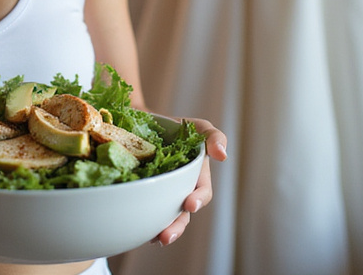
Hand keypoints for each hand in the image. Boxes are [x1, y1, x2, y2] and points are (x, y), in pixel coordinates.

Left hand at [153, 118, 226, 246]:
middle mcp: (181, 190)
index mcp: (197, 177)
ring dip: (162, 231)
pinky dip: (145, 223)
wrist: (146, 123)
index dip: (198, 199)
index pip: (201, 193)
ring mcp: (163, 194)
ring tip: (154, 240)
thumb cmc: (178, 128)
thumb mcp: (198, 127)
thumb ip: (214, 137)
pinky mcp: (144, 194)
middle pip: (183, 214)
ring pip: (165, 218)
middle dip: (177, 226)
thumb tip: (222, 155)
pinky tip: (140, 231)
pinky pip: (146, 212)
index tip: (190, 204)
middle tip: (166, 237)